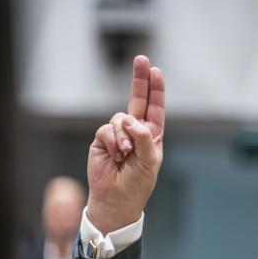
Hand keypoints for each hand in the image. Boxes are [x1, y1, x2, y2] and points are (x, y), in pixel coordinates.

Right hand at [86, 55, 165, 233]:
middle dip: (139, 79)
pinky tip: (115, 156)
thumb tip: (130, 118)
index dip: (155, 89)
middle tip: (141, 58)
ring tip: (125, 154)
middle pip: (137, 99)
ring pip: (120, 118)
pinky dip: (112, 141)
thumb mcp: (149, 160)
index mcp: (151, 136)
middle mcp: (135, 131)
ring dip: (124, 136)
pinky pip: (106, 129)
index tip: (156, 70)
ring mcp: (117, 134)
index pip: (155, 108)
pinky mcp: (101, 140)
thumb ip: (144, 138)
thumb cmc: (137, 184)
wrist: (115, 200)